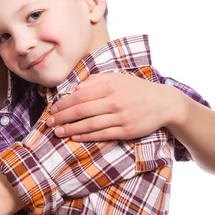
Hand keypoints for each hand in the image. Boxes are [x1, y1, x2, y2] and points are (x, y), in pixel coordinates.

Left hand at [47, 73, 180, 140]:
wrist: (164, 103)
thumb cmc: (136, 89)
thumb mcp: (117, 78)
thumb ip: (95, 81)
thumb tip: (75, 89)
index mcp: (110, 85)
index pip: (80, 96)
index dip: (64, 104)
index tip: (53, 109)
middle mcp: (114, 101)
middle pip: (81, 111)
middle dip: (63, 117)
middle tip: (50, 123)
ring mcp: (121, 117)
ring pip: (89, 125)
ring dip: (70, 129)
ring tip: (58, 132)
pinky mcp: (126, 131)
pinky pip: (102, 134)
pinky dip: (86, 136)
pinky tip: (75, 136)